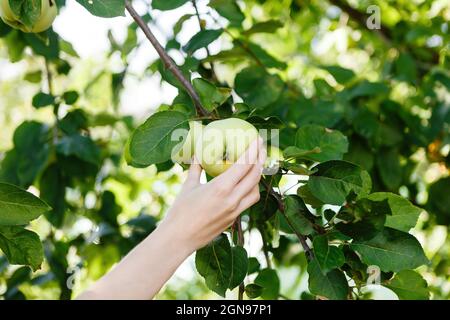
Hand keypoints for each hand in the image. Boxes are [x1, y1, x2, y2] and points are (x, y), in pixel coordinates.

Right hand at [160, 137, 266, 251]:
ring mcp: (235, 211)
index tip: (257, 139)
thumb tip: (198, 152)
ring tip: (256, 165)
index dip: (253, 150)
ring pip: (255, 191)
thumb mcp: (189, 185)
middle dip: (261, 159)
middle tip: (261, 147)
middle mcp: (232, 199)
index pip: (244, 165)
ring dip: (258, 176)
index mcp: (221, 188)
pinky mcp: (233, 219)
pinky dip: (250, 190)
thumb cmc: (180, 211)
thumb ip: (196, 167)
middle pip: (255, 176)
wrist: (180, 238)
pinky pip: (248, 201)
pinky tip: (246, 184)